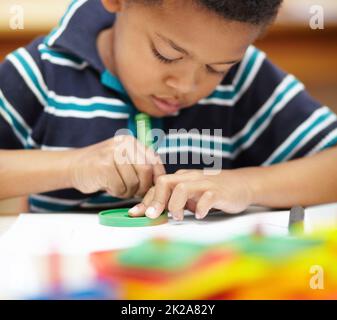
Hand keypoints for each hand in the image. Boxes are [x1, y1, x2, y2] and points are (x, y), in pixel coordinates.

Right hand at [69, 135, 164, 197]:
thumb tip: (161, 184)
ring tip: (119, 188)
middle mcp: (123, 144)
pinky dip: (117, 193)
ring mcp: (113, 153)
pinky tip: (109, 187)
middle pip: (146, 170)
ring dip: (128, 192)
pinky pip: (120, 187)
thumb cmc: (103, 168)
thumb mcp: (124, 161)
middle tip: (136, 193)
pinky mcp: (103, 165)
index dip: (157, 177)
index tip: (154, 189)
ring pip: (134, 181)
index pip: (154, 160)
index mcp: (132, 142)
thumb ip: (141, 166)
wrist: (73, 166)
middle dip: (144, 187)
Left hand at [128, 169, 252, 219]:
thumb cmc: (212, 191)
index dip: (145, 200)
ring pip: (182, 187)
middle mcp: (190, 178)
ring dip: (175, 204)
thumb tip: (153, 212)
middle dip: (156, 200)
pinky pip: (207, 197)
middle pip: (165, 182)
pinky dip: (201, 207)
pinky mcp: (219, 191)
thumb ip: (174, 200)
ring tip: (179, 218)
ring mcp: (205, 183)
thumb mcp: (190, 195)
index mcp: (181, 178)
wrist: (241, 184)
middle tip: (152, 216)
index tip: (135, 214)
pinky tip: (200, 215)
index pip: (158, 186)